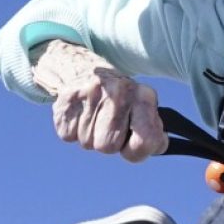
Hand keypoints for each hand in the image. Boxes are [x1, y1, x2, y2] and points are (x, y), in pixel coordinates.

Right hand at [32, 41, 167, 161]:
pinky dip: (74, 131)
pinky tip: (81, 114)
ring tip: (95, 117)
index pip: (145, 140)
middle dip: (110, 143)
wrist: (87, 71)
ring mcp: (90, 93)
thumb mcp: (145, 111)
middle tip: (111, 126)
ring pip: (87, 143)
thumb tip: (156, 146)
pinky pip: (68, 136)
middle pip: (108, 147)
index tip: (132, 143)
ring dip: (91, 137)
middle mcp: (119, 92)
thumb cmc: (123, 102)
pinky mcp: (66, 99)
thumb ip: (153, 134)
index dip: (137, 151)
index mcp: (145, 96)